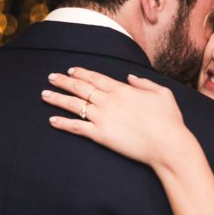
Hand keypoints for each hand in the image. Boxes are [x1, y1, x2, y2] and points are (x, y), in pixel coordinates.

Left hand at [42, 68, 191, 168]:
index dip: (82, 73)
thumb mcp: (162, 94)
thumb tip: (130, 77)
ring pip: (74, 105)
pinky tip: (52, 120)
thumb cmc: (169, 120)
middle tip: (51, 77)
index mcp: (122, 90)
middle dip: (63, 81)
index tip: (71, 70)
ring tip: (44, 94)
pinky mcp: (100, 135)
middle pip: (80, 88)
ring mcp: (102, 118)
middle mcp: (108, 101)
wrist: (168, 144)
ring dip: (57, 99)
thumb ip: (144, 83)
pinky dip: (63, 123)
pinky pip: (76, 127)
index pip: (96, 78)